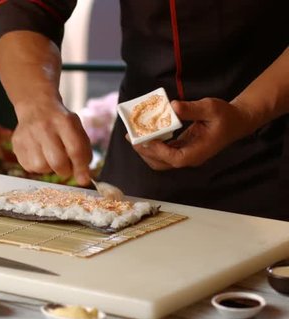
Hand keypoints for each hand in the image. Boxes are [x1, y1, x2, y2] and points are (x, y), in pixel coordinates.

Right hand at [11, 101, 91, 184]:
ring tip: (50, 158)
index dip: (81, 168)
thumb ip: (83, 153)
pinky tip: (39, 155)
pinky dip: (37, 166)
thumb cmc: (61, 123)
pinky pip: (29, 167)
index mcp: (64, 121)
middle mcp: (44, 127)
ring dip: (49, 168)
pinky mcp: (16, 144)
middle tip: (66, 167)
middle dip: (65, 171)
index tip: (84, 177)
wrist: (36, 107)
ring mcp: (28, 136)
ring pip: (41, 167)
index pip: (75, 150)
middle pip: (57, 162)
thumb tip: (83, 179)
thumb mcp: (76, 130)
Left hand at [131, 98, 256, 169]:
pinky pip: (162, 152)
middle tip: (131, 136)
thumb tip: (173, 106)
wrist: (236, 121)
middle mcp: (189, 158)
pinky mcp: (181, 150)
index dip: (158, 151)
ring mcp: (185, 156)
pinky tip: (144, 133)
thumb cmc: (226, 115)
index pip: (174, 158)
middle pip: (161, 163)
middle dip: (144, 151)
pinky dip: (152, 145)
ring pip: (159, 160)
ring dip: (145, 149)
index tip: (145, 139)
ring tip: (133, 135)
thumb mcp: (211, 107)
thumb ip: (192, 109)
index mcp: (198, 153)